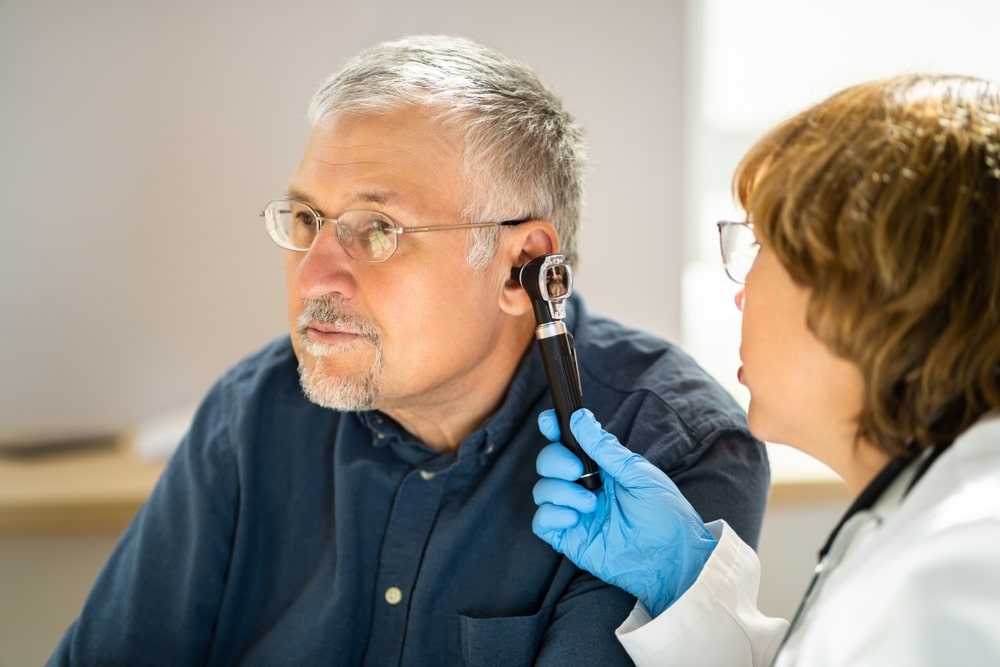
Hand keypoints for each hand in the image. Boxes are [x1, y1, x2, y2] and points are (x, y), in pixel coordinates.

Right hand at [532, 409, 716, 615]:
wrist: (672, 559)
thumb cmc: (665, 515)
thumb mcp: (638, 474)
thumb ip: (605, 448)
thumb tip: (580, 418)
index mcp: (602, 468)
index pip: (569, 443)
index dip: (553, 428)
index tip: (547, 421)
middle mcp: (584, 487)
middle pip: (547, 462)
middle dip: (555, 460)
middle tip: (577, 471)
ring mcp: (575, 512)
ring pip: (542, 490)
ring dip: (560, 492)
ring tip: (591, 504)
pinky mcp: (569, 537)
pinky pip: (541, 521)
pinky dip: (552, 515)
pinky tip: (574, 519)